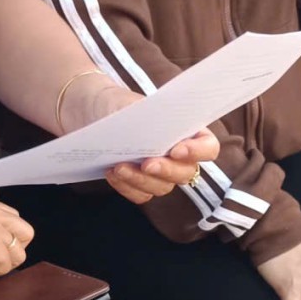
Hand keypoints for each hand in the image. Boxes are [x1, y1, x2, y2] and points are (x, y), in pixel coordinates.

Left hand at [88, 85, 221, 204]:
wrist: (92, 113)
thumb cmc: (119, 104)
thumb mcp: (132, 105)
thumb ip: (146, 119)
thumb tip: (151, 135)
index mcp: (187, 131)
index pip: (208, 147)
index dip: (197, 151)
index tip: (177, 149)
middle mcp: (178, 156)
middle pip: (185, 173)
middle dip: (166, 170)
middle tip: (146, 164)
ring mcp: (160, 173)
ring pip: (162, 188)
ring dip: (141, 180)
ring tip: (119, 166)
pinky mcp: (140, 185)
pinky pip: (141, 195)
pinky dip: (126, 187)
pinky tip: (112, 173)